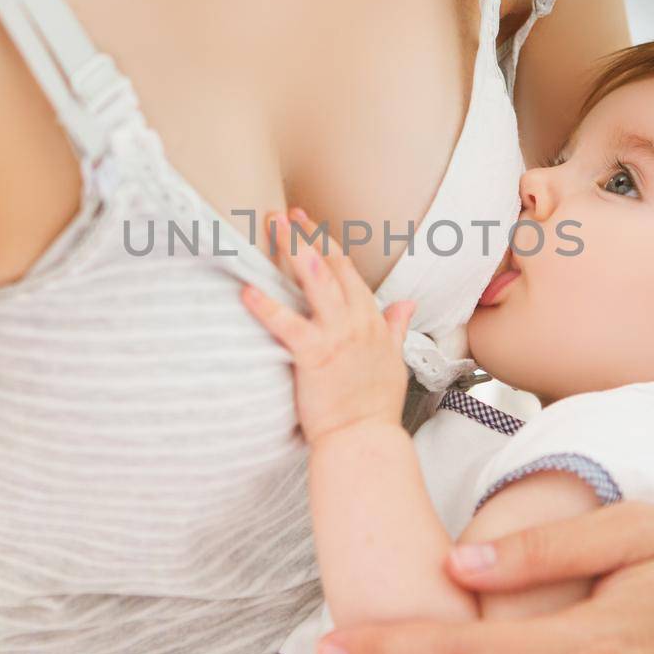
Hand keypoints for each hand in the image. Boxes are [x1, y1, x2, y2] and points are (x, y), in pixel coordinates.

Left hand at [240, 208, 416, 445]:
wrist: (364, 440)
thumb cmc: (374, 406)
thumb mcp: (394, 360)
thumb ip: (396, 328)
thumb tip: (406, 305)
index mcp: (372, 320)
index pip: (348, 270)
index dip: (327, 243)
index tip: (309, 222)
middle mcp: (356, 321)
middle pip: (329, 265)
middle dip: (306, 235)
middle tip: (284, 213)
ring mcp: (337, 336)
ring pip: (314, 280)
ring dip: (291, 248)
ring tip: (272, 225)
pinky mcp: (315, 355)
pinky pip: (287, 323)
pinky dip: (266, 305)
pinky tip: (247, 290)